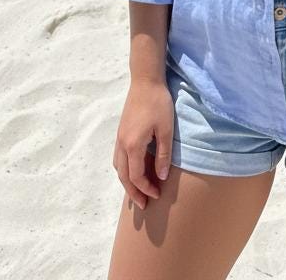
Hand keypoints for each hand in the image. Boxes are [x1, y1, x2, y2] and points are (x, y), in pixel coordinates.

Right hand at [113, 79, 175, 210]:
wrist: (145, 81)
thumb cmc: (158, 103)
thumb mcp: (166, 130)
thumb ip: (163, 155)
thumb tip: (161, 177)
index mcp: (133, 145)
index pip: (136, 176)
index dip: (146, 188)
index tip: (157, 195)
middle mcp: (122, 144)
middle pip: (123, 176)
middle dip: (133, 192)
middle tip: (144, 205)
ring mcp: (119, 138)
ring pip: (118, 167)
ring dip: (127, 182)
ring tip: (138, 191)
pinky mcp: (121, 132)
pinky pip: (119, 158)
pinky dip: (125, 169)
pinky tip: (134, 170)